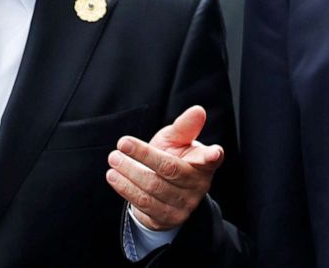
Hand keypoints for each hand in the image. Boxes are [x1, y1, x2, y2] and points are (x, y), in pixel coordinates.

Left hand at [105, 105, 223, 230]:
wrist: (162, 191)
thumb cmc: (172, 157)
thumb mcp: (177, 140)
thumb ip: (185, 126)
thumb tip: (198, 110)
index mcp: (204, 163)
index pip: (211, 159)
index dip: (213, 156)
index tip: (214, 152)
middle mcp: (198, 185)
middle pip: (169, 169)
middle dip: (143, 155)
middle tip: (121, 144)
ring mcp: (184, 205)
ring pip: (153, 187)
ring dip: (129, 172)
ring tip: (114, 159)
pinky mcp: (167, 218)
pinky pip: (144, 203)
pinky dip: (126, 188)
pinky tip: (114, 176)